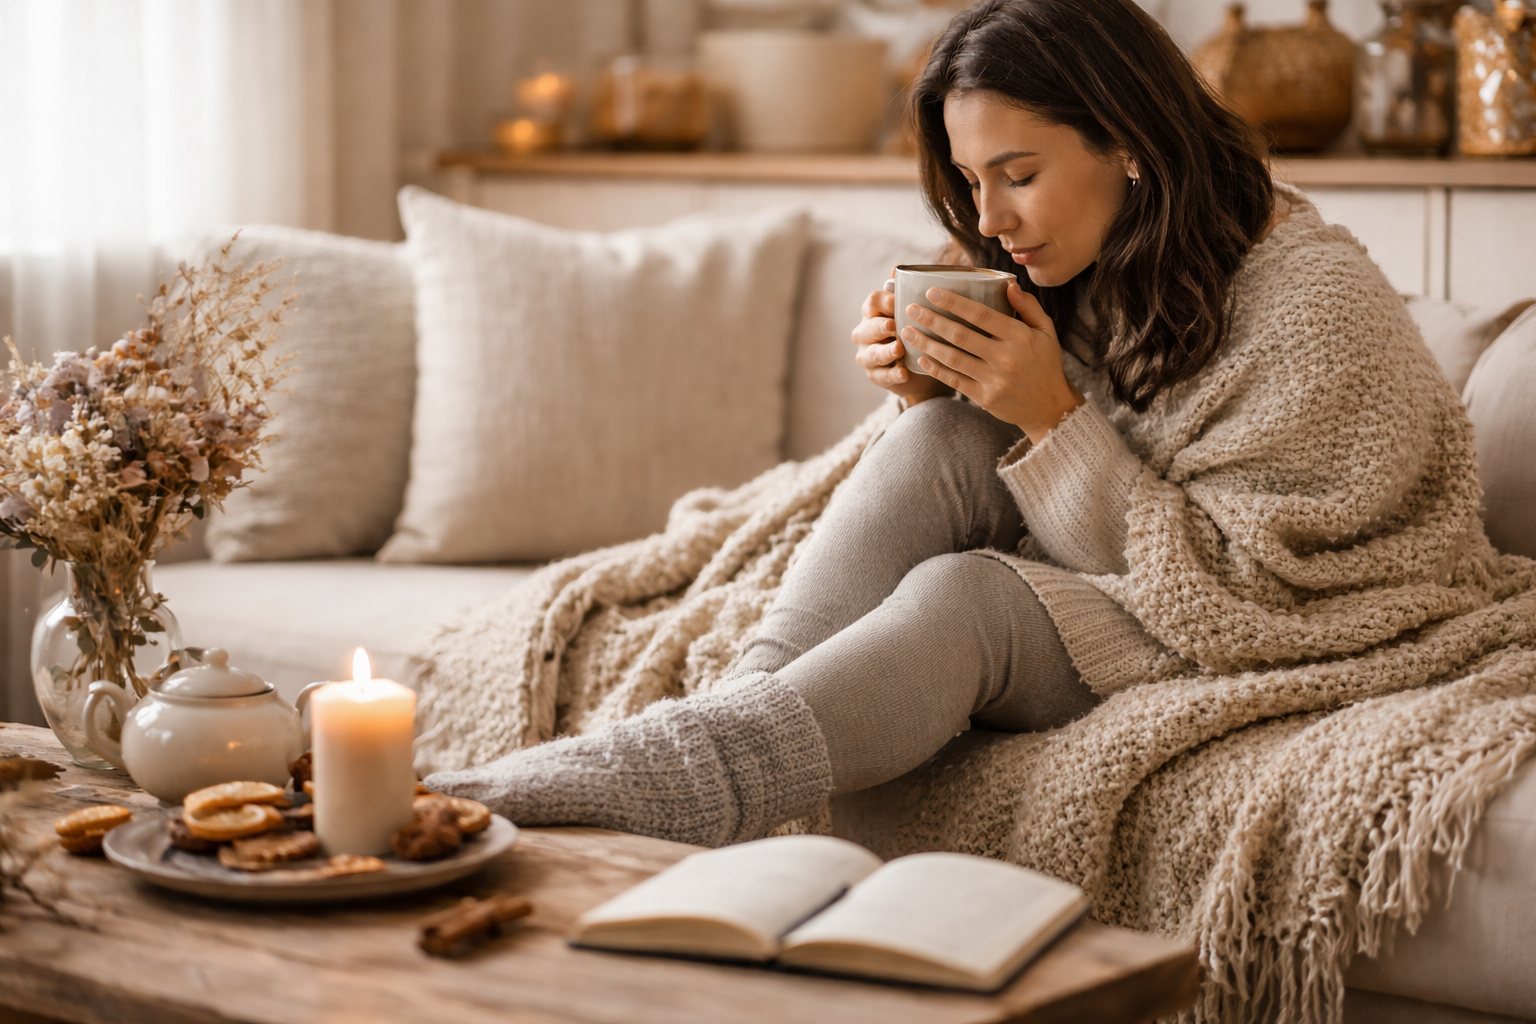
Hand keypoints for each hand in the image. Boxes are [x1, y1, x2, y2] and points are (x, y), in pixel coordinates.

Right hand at [851, 282, 953, 405]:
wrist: (921, 365)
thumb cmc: (915, 330)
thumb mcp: (913, 310)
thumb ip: (905, 290)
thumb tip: (898, 267)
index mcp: (874, 313)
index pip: (872, 302)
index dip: (884, 302)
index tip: (898, 302)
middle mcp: (865, 333)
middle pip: (868, 328)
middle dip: (880, 327)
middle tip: (894, 326)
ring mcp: (868, 356)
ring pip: (872, 354)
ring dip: (885, 351)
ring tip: (899, 349)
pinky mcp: (876, 376)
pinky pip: (882, 376)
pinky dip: (893, 374)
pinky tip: (904, 372)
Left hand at [901, 284, 1084, 443]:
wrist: (1050, 407)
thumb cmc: (1046, 365)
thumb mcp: (1047, 332)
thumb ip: (1028, 307)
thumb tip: (1009, 285)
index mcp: (1019, 336)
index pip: (981, 314)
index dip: (954, 302)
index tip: (932, 292)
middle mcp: (1005, 357)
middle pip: (961, 335)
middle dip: (932, 320)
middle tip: (911, 309)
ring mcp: (994, 380)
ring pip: (953, 358)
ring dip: (927, 344)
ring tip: (907, 332)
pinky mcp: (985, 398)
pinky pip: (955, 381)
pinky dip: (936, 369)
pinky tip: (921, 358)